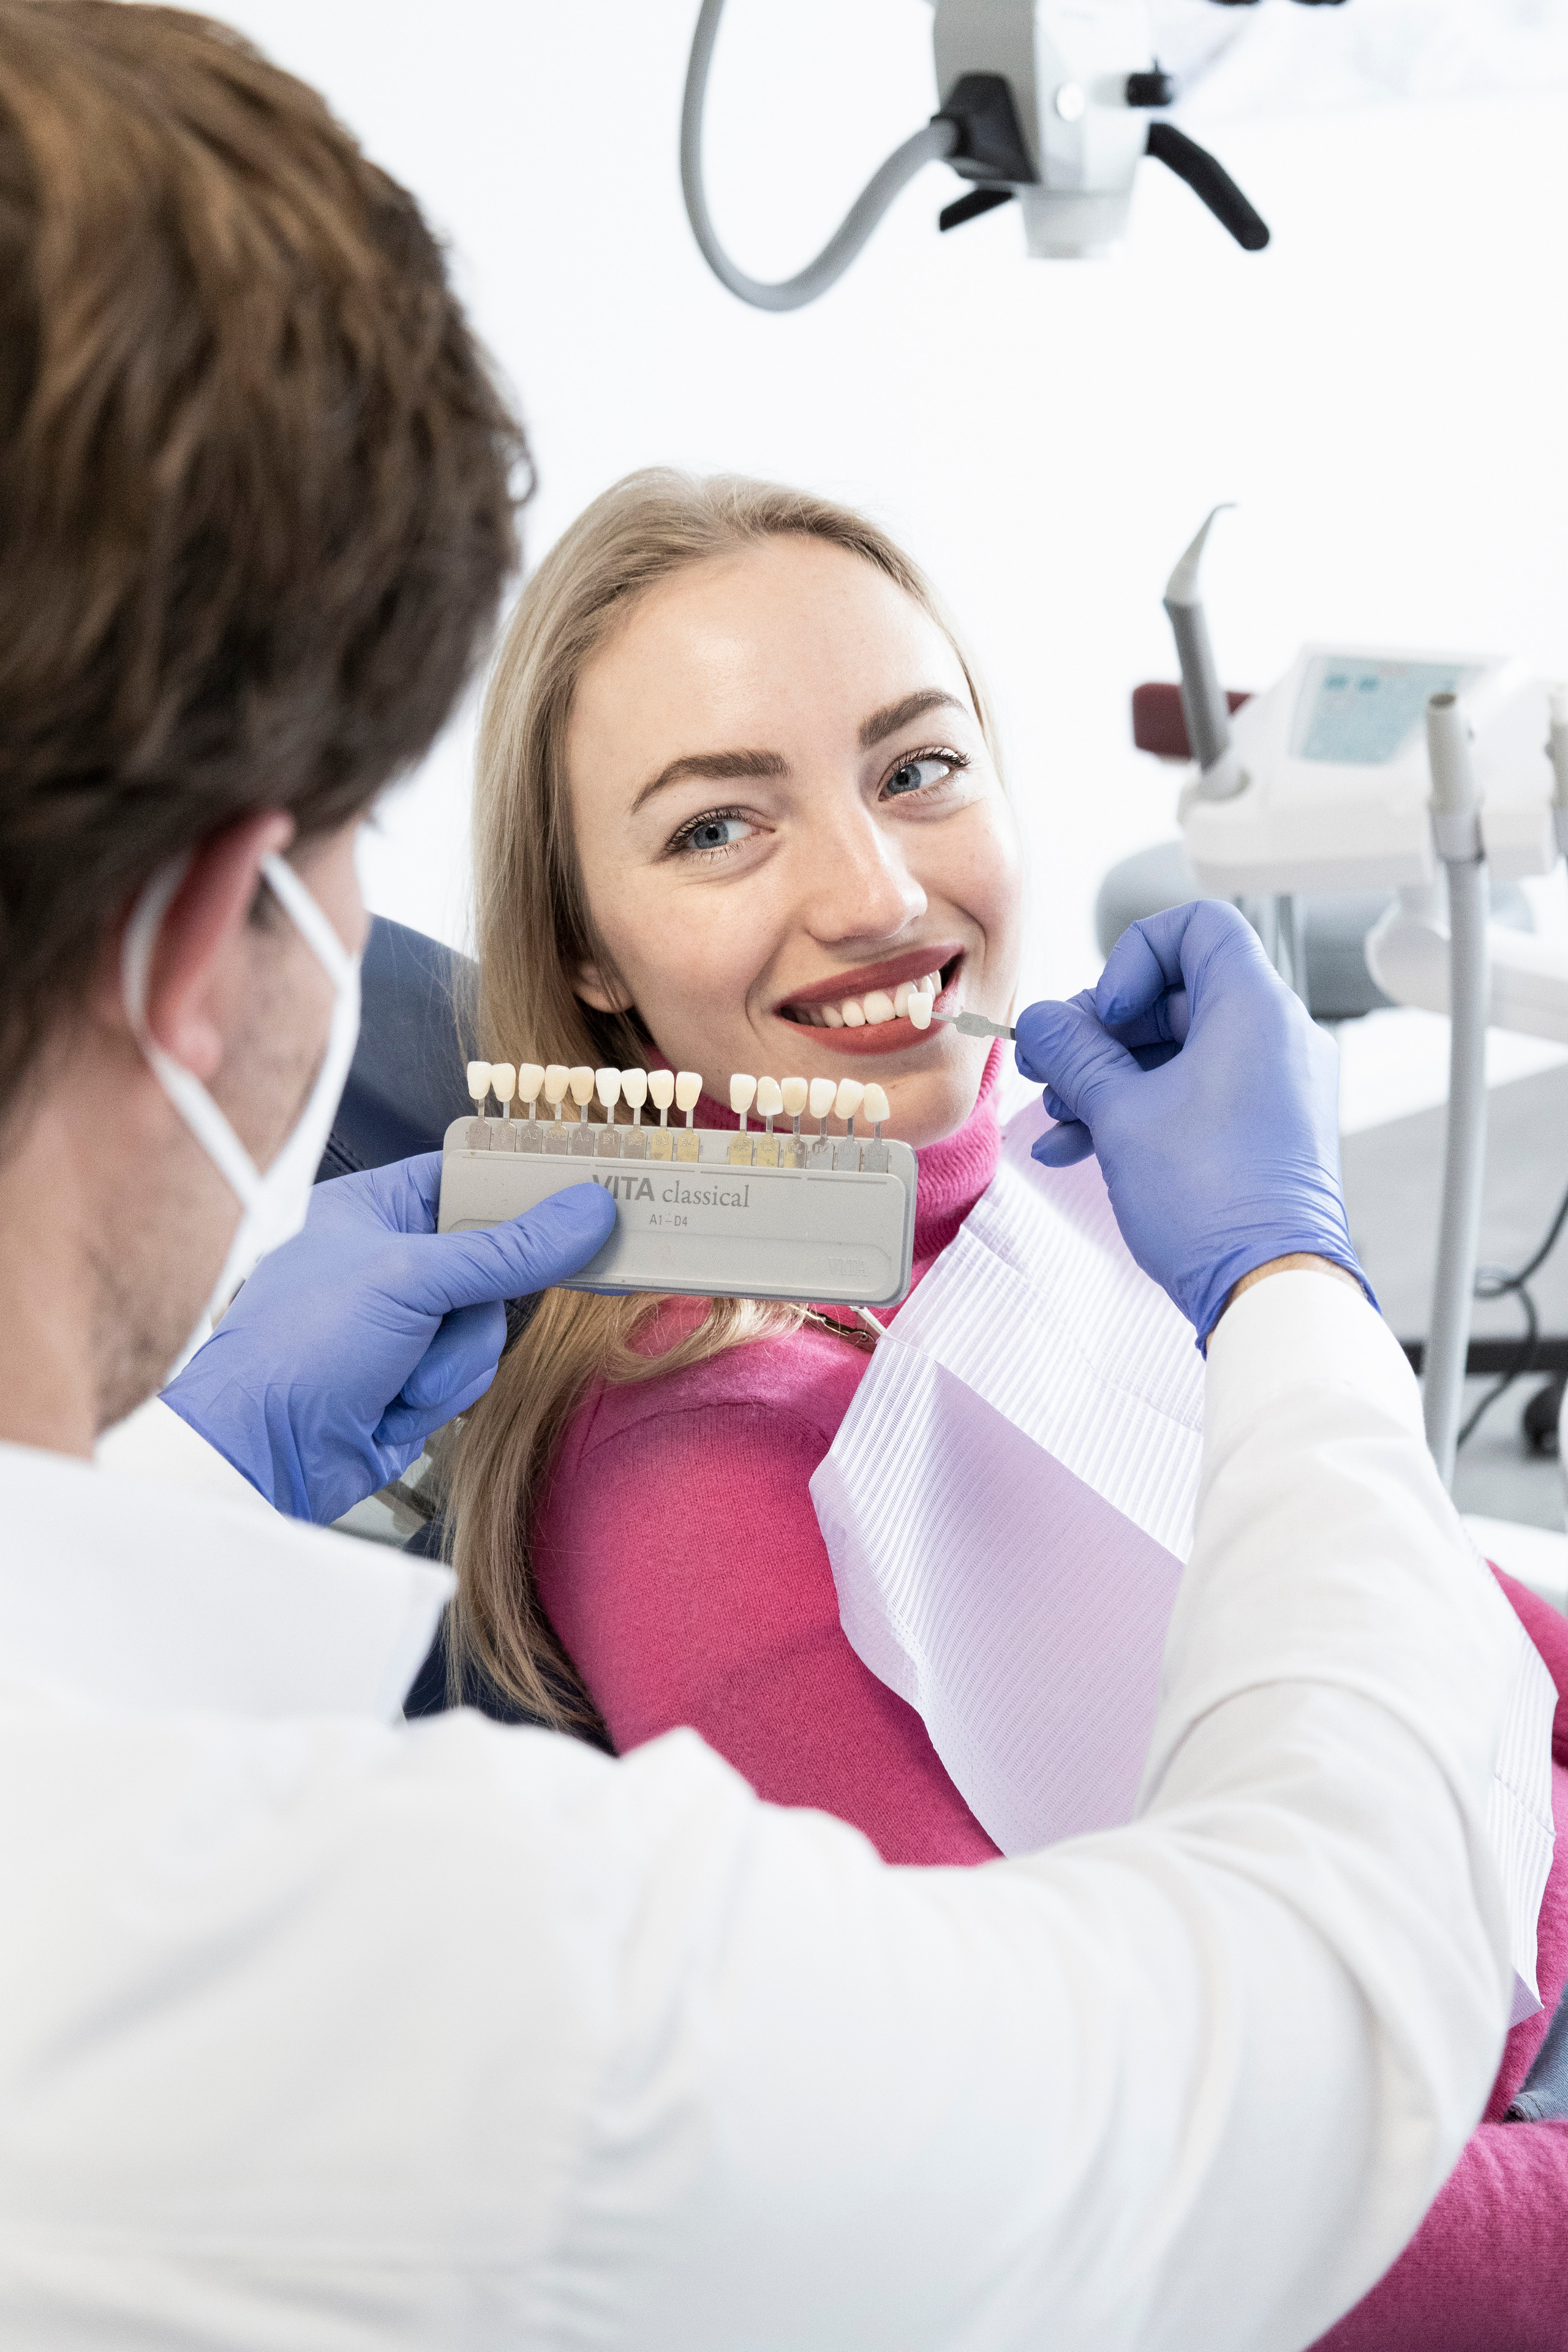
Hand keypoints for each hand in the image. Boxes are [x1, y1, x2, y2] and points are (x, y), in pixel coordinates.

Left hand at [162, 1154, 615, 1521]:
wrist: (258, 1457)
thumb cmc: (297, 1349)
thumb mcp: (409, 1280)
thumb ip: (506, 1249)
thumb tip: (584, 1212)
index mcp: (372, 1208)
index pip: (467, 1176)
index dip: (523, 1188)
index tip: (582, 1196)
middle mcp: (390, 1261)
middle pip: (494, 1261)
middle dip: (475, 1306)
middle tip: (465, 1309)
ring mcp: (404, 1323)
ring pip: (487, 1326)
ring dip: (452, 1361)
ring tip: (398, 1374)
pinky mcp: (413, 1377)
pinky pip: (469, 1373)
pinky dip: (438, 1395)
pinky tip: (391, 1404)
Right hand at [1013, 901, 1370, 1343]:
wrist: (1267, 1286)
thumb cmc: (1212, 1199)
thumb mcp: (1119, 1112)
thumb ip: (1073, 1053)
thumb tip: (1043, 1022)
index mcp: (1256, 1009)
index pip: (1196, 927)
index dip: (1132, 956)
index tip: (1101, 1013)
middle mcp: (1278, 1037)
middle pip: (1176, 994)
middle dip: (1101, 1030)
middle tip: (1049, 1064)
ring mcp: (1276, 1086)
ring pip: (1178, 1050)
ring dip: (1108, 1075)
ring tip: (1057, 1114)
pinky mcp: (1266, 1130)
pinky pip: (1197, 1094)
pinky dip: (1140, 1107)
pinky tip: (1077, 1145)